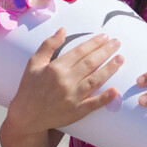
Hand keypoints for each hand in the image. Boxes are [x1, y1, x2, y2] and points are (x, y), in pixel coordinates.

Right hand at [4, 29, 122, 137]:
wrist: (25, 116)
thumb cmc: (29, 87)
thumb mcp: (33, 63)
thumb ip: (48, 45)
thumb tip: (62, 30)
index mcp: (55, 68)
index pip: (80, 51)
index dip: (94, 43)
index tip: (105, 36)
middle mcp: (65, 81)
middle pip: (90, 63)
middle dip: (106, 51)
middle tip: (117, 42)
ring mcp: (72, 97)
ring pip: (95, 80)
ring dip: (110, 69)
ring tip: (121, 59)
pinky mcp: (76, 112)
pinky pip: (93, 104)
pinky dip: (105, 98)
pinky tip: (116, 90)